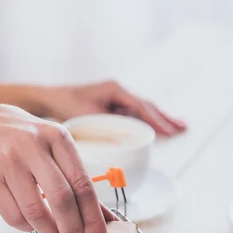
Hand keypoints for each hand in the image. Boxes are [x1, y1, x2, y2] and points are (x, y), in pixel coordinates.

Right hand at [0, 102, 113, 232]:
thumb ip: (77, 181)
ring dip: (49, 231)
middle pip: (62, 199)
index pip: (82, 184)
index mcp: (57, 137)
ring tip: (54, 232)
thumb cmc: (23, 139)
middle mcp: (33, 146)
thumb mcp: (53, 148)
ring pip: (36, 212)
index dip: (94, 218)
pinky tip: (31, 222)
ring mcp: (9, 161)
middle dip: (73, 228)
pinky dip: (27, 227)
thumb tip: (105, 219)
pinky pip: (13, 216)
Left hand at [43, 81, 186, 135]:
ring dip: (158, 119)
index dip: (156, 120)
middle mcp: (118, 90)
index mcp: (115, 89)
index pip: (141, 106)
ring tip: (178, 127)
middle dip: (164, 118)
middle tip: (182, 127)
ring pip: (142, 109)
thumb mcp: (88, 116)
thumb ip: (107, 126)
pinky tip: (155, 129)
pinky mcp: (110, 105)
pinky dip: (145, 121)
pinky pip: (132, 113)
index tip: (169, 131)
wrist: (49, 98)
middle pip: (147, 106)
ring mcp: (115, 96)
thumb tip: (123, 144)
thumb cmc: (66, 105)